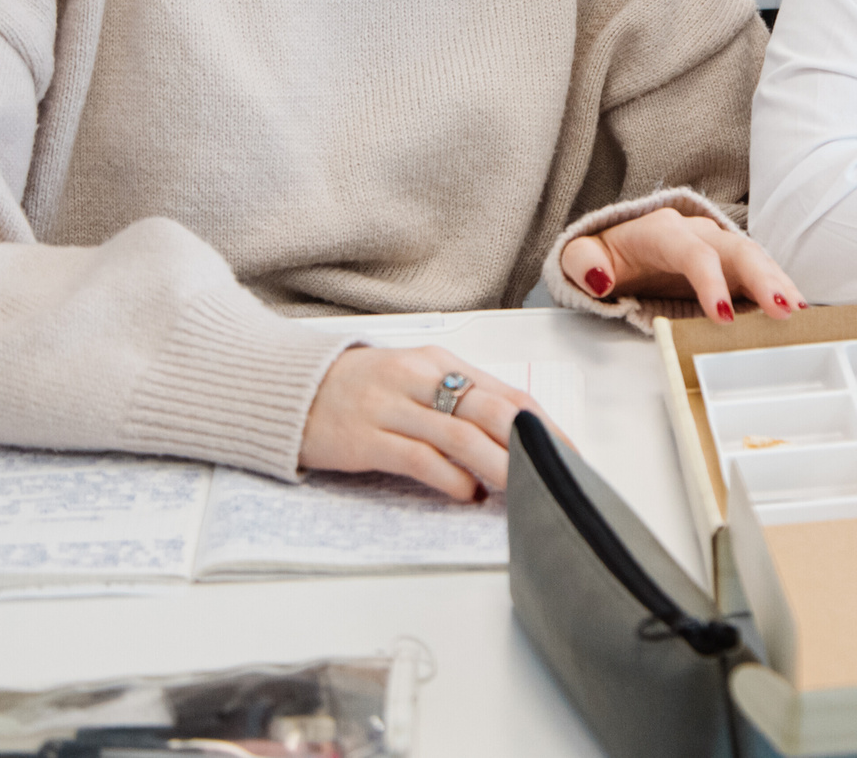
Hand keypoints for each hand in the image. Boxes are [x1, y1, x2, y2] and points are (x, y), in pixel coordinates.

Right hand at [300, 344, 551, 499]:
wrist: (286, 388)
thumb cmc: (358, 389)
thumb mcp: (413, 382)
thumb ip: (457, 404)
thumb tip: (509, 439)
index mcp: (439, 362)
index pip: (506, 393)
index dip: (543, 424)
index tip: (570, 452)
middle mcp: (420, 378)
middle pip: (492, 411)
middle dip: (531, 446)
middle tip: (557, 475)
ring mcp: (391, 406)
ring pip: (461, 436)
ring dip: (498, 466)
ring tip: (522, 489)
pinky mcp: (364, 437)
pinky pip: (418, 457)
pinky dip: (450, 478)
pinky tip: (467, 494)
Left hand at [560, 206, 803, 323]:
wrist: (621, 248)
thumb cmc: (608, 255)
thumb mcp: (583, 257)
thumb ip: (584, 264)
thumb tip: (602, 279)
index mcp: (663, 231)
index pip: (694, 252)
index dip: (711, 282)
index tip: (722, 317)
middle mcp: (699, 234)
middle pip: (738, 250)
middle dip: (763, 278)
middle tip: (783, 310)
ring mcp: (719, 249)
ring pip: (756, 259)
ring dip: (779, 283)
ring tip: (798, 312)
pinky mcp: (730, 267)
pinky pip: (759, 275)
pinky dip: (778, 290)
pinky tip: (796, 312)